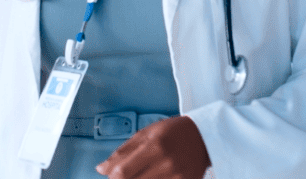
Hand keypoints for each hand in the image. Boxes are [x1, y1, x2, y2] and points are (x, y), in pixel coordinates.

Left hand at [95, 116, 209, 178]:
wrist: (204, 137)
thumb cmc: (173, 132)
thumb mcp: (145, 134)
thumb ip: (122, 152)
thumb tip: (101, 169)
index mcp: (153, 147)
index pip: (123, 173)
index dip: (112, 178)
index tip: (111, 176)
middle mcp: (166, 164)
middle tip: (125, 175)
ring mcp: (177, 177)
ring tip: (140, 174)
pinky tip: (152, 176)